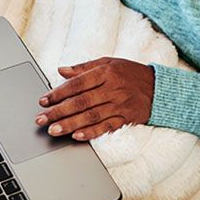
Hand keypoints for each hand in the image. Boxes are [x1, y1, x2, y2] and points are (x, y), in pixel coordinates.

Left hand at [35, 57, 154, 140]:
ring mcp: (119, 105)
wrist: (158, 88)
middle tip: (42, 119)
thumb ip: (84, 67)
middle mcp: (112, 89)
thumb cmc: (131, 73)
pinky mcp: (125, 119)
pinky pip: (106, 127)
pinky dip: (91, 133)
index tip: (44, 100)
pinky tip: (77, 136)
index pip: (77, 84)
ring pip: (91, 117)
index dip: (59, 92)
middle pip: (81, 102)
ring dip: (70, 125)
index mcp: (106, 72)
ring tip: (53, 130)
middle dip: (59, 112)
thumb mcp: (109, 63)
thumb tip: (61, 71)